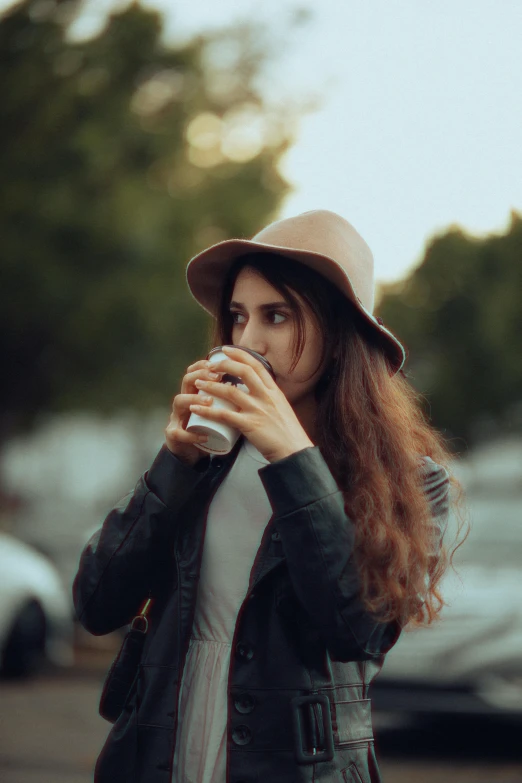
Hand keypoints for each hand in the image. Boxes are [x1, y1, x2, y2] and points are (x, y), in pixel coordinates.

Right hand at [165, 359, 220, 465]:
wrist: (192, 453)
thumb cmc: (209, 429)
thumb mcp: (218, 410)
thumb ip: (229, 399)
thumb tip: (251, 384)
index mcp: (195, 393)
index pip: (196, 372)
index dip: (205, 365)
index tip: (221, 362)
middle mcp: (184, 402)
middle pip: (186, 381)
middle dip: (201, 375)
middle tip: (217, 377)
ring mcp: (177, 417)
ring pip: (179, 401)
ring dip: (193, 399)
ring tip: (209, 401)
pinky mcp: (173, 435)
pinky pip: (179, 433)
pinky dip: (191, 435)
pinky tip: (204, 436)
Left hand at [188, 346, 314, 462]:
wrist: (295, 451)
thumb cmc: (288, 433)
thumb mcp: (281, 408)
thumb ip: (269, 398)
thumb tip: (257, 391)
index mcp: (274, 391)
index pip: (256, 365)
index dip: (240, 355)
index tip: (226, 350)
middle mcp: (266, 397)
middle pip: (243, 371)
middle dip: (224, 365)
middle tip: (209, 365)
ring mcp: (258, 410)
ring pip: (230, 392)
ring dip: (211, 386)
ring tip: (198, 383)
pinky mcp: (250, 425)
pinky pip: (224, 415)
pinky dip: (207, 411)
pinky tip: (196, 409)